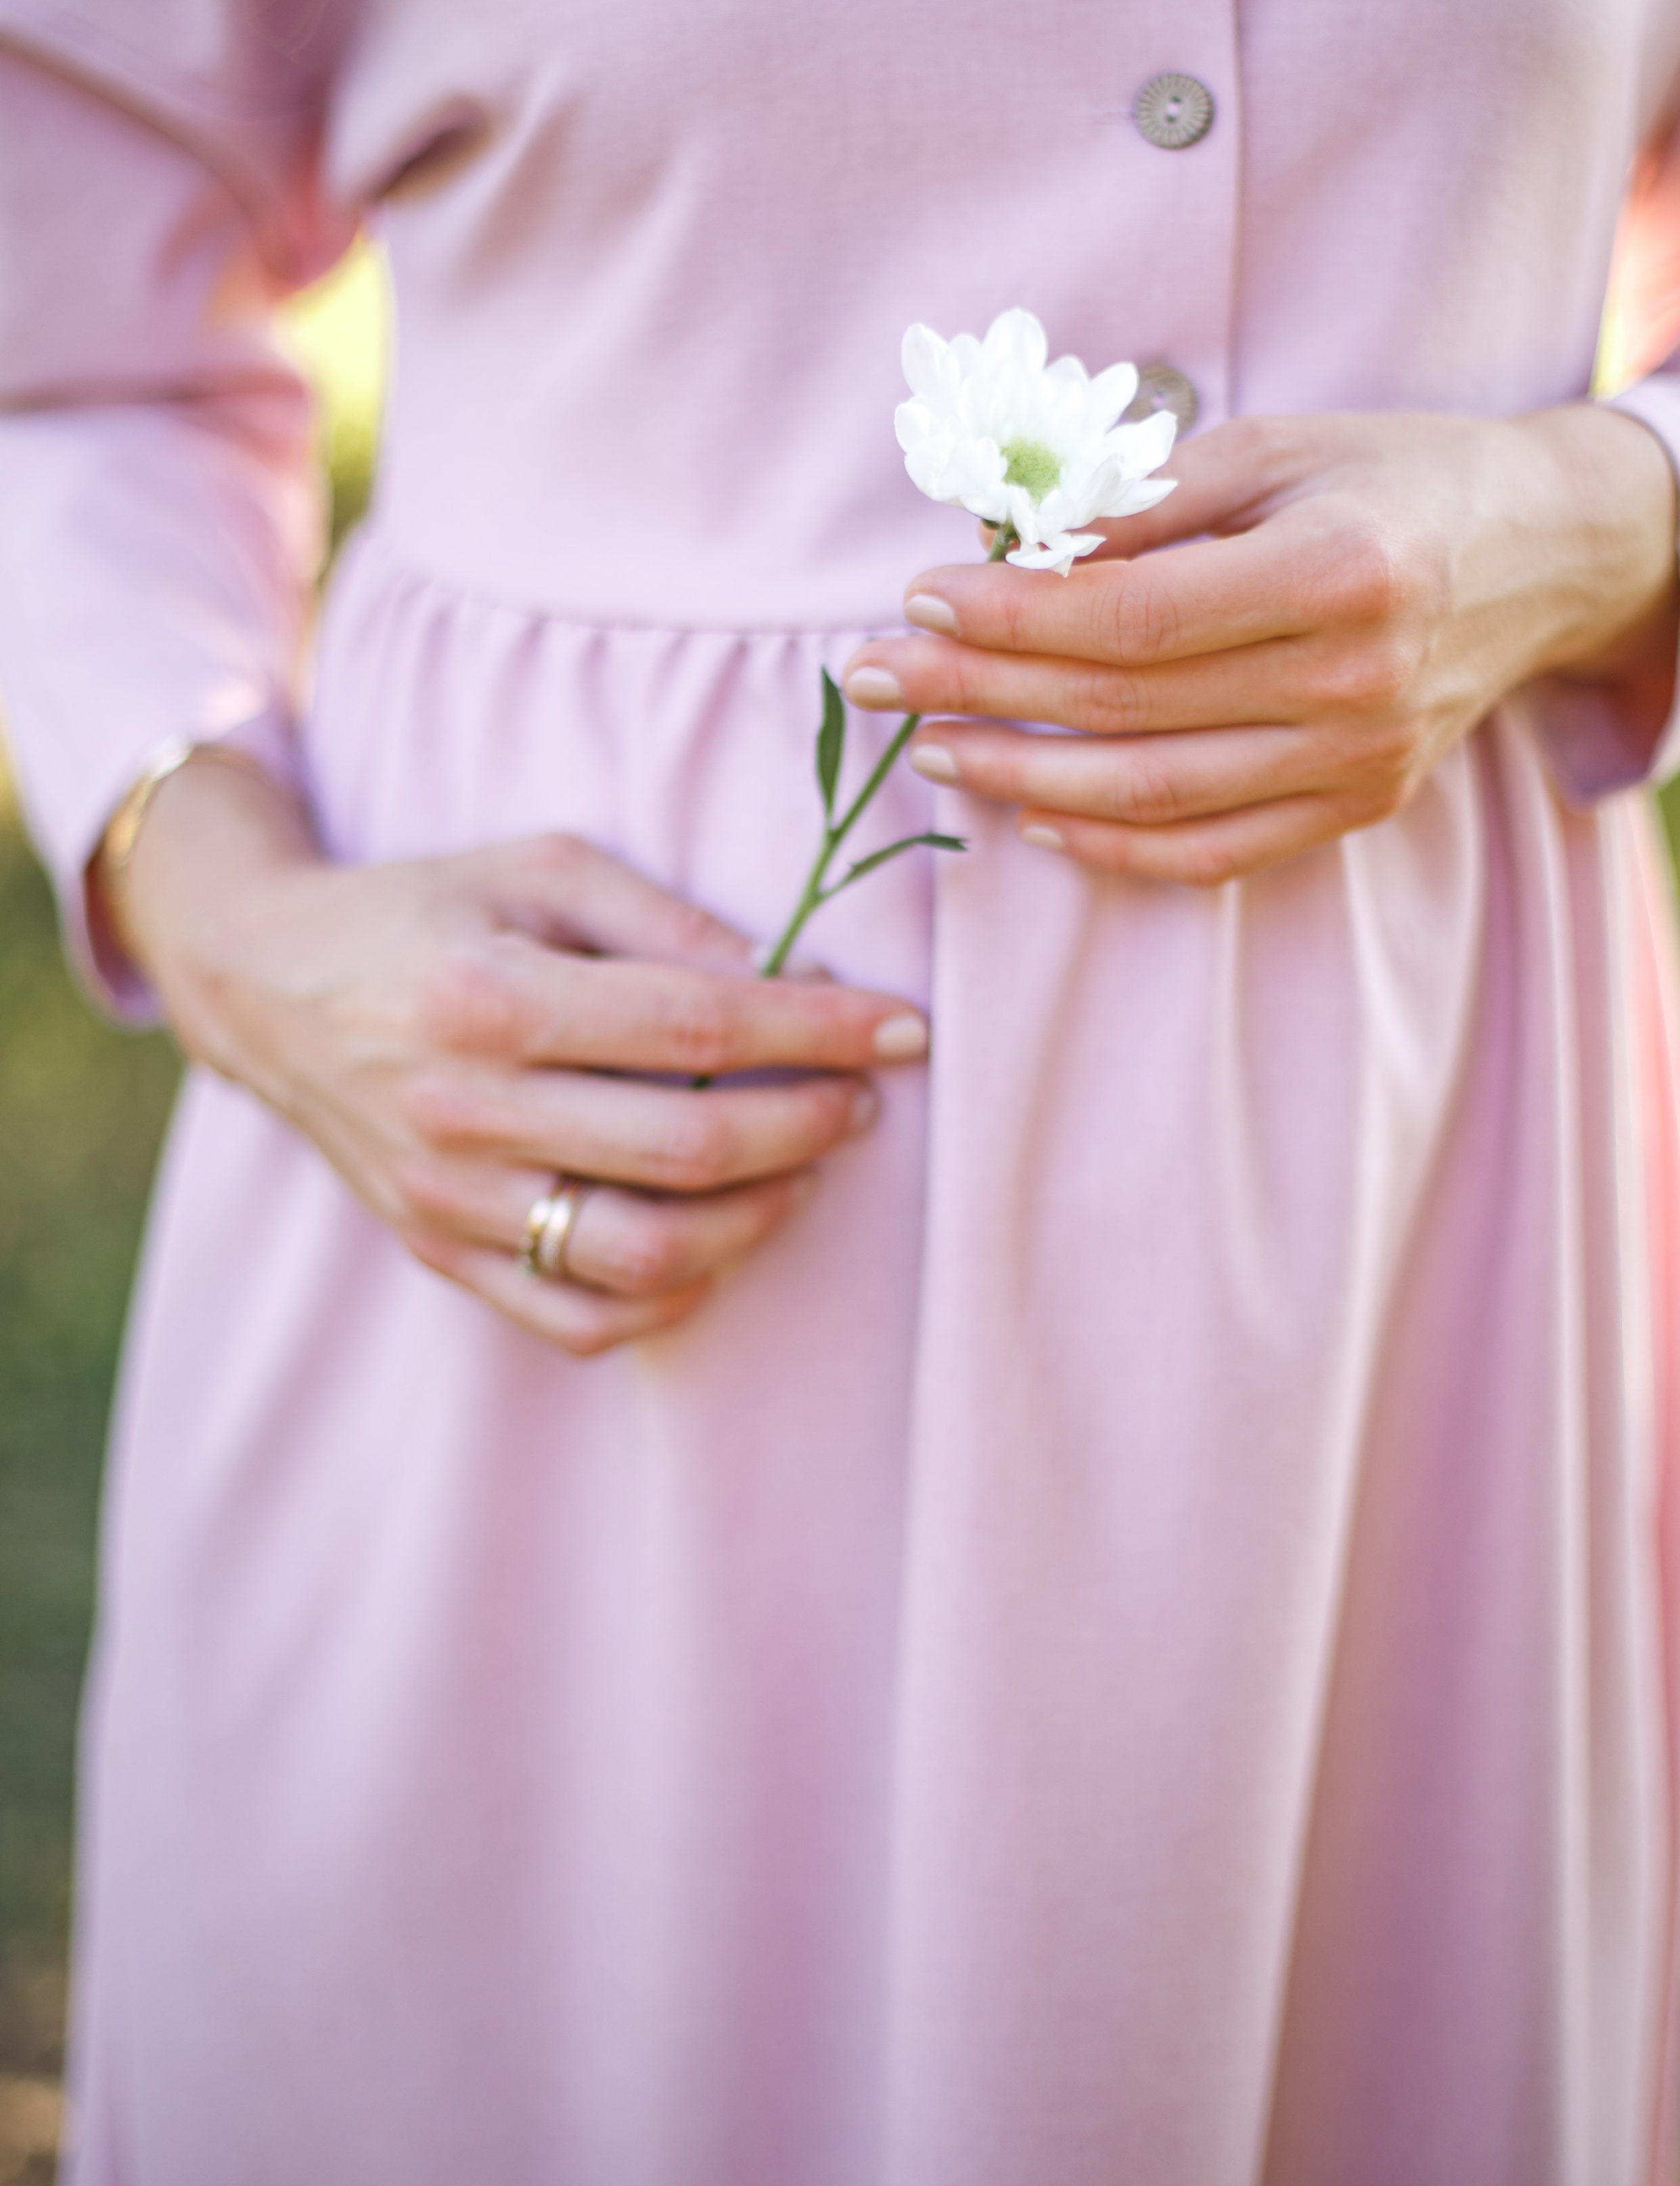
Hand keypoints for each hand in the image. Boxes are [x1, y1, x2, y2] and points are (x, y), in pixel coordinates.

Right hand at [106, 758, 928, 1355]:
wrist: (270, 983)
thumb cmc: (430, 909)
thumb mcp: (542, 866)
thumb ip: (668, 918)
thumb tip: (799, 978)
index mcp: (491, 995)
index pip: (697, 1023)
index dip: (821, 1029)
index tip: (904, 1026)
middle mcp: (464, 1108)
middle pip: (688, 1148)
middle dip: (810, 1123)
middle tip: (861, 1096)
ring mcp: (447, 1198)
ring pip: (645, 1254)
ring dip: (759, 1217)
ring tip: (802, 1164)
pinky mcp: (439, 1253)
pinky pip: (581, 1319)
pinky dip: (675, 1290)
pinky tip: (717, 1233)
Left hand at [842, 403, 1679, 883]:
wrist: (1541, 555)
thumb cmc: (1395, 477)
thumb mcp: (1277, 447)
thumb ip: (1149, 500)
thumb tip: (1016, 546)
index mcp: (1339, 570)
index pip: (1130, 617)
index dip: (1009, 618)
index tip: (917, 599)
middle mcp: (1353, 682)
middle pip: (1123, 707)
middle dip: (978, 693)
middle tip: (872, 679)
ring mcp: (1360, 762)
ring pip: (1154, 797)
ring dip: (1023, 777)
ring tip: (932, 748)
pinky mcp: (1359, 808)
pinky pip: (1214, 853)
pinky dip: (1114, 846)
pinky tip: (1035, 816)